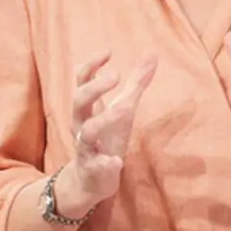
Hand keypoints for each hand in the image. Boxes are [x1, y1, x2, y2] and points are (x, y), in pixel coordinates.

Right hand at [60, 50, 158, 209]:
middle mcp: (81, 124)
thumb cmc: (106, 137)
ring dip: (104, 119)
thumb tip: (151, 52)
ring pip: (86, 132)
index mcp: (87, 108)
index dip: (91, 65)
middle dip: (95, 87)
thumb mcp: (123, 108)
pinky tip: (117, 161)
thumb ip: (137, 83)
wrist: (90, 179)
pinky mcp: (93, 169)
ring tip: (124, 109)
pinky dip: (106, 163)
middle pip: (79, 100)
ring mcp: (86, 147)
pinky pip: (96, 165)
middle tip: (116, 75)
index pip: (82, 80)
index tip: (108, 51)